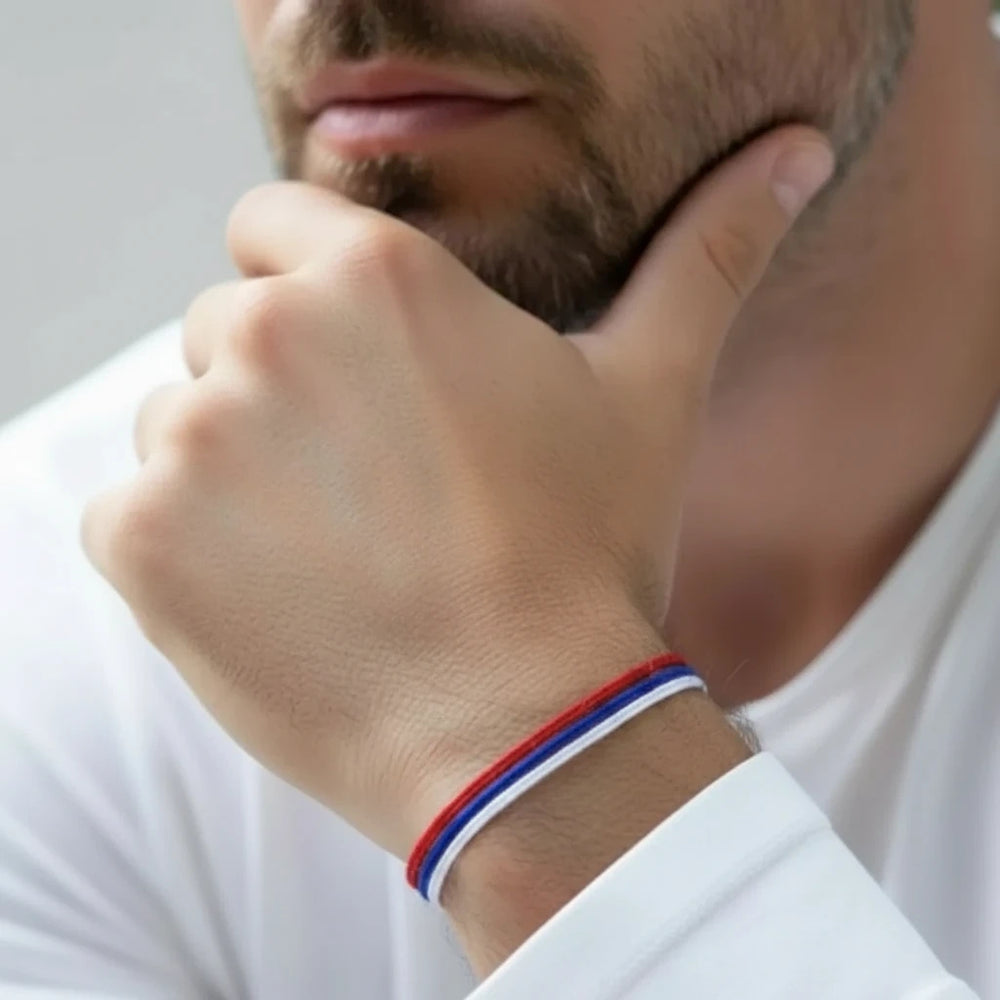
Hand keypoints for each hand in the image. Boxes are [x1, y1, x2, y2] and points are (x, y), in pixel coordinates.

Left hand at [81, 127, 831, 867]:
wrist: (524, 733)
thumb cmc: (586, 557)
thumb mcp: (653, 391)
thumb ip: (708, 256)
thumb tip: (799, 151)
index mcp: (372, 276)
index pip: (272, 227)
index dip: (312, 296)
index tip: (362, 377)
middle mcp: (264, 335)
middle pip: (225, 332)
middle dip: (282, 394)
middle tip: (374, 486)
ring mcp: (190, 441)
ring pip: (176, 426)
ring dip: (234, 477)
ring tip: (337, 551)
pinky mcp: (141, 546)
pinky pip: (129, 518)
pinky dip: (184, 557)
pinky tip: (280, 601)